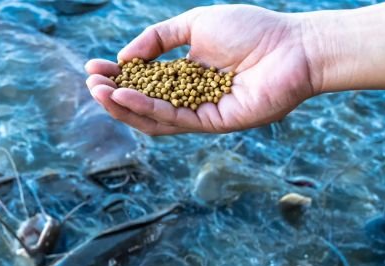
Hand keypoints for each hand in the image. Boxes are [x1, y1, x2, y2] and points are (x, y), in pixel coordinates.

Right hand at [85, 5, 315, 134]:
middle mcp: (191, 98)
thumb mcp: (195, 24)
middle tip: (91, 85)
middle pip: (144, 103)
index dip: (117, 76)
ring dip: (124, 106)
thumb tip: (126, 57)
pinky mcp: (213, 123)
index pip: (144, 82)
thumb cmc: (252, 30)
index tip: (93, 68)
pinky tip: (126, 95)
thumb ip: (159, 38)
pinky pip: (174, 119)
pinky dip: (147, 108)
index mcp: (186, 76)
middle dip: (114, 95)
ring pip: (154, 118)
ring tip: (100, 92)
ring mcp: (201, 113)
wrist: (293, 46)